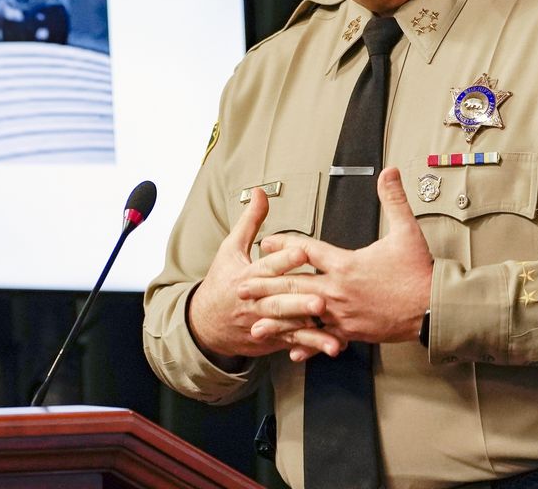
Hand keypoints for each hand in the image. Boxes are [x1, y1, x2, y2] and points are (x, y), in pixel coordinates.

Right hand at [187, 188, 345, 366]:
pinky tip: (331, 345)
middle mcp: (257, 301)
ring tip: (332, 334)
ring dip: (311, 330)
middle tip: (322, 298)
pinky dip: (311, 346)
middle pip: (280, 300)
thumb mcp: (231, 248)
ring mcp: (264, 323)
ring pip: (289, 326)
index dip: (284, 259)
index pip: (268, 266)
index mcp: (248, 276)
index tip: (301, 252)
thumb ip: (251, 221)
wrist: (205, 323)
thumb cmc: (222, 281)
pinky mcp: (271, 339)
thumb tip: (260, 192)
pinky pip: (293, 343)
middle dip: (301, 300)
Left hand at [241, 167, 432, 356]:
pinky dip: (306, 344)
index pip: (306, 251)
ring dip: (278, 318)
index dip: (283, 245)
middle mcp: (339, 290)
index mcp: (346, 264)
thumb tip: (390, 171)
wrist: (435, 309)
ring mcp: (343, 314)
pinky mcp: (352, 333)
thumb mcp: (407, 231)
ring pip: (303, 316)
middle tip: (243, 286)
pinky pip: (323, 338)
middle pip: (294, 285)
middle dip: (266, 285)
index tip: (265, 243)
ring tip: (255, 321)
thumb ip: (393, 199)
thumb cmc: (419, 273)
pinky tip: (291, 351)